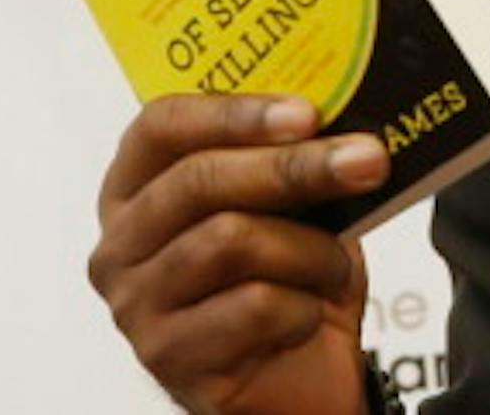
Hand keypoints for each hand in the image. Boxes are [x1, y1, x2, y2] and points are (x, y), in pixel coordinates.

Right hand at [88, 94, 389, 414]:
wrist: (299, 376)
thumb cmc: (287, 279)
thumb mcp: (293, 205)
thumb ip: (297, 157)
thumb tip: (347, 121)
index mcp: (138, 187)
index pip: (162, 125)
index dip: (234, 112)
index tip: (306, 112)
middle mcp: (121, 243)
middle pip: (200, 179)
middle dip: (294, 167)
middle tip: (367, 160)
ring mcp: (136, 302)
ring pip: (230, 241)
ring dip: (309, 250)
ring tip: (334, 266)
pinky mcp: (166, 356)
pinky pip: (252, 307)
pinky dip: (303, 306)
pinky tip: (308, 314)